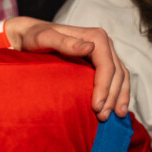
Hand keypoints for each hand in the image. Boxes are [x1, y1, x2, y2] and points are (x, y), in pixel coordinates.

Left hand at [8, 18, 129, 120]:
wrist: (31, 35)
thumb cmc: (35, 37)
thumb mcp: (44, 38)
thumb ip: (64, 42)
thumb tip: (89, 48)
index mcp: (96, 37)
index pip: (106, 66)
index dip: (104, 87)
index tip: (96, 107)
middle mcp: (104, 44)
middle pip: (116, 73)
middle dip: (112, 97)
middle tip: (102, 117)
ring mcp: (105, 53)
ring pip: (121, 77)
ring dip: (118, 98)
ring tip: (113, 116)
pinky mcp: (102, 62)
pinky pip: (117, 78)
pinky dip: (118, 94)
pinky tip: (116, 109)